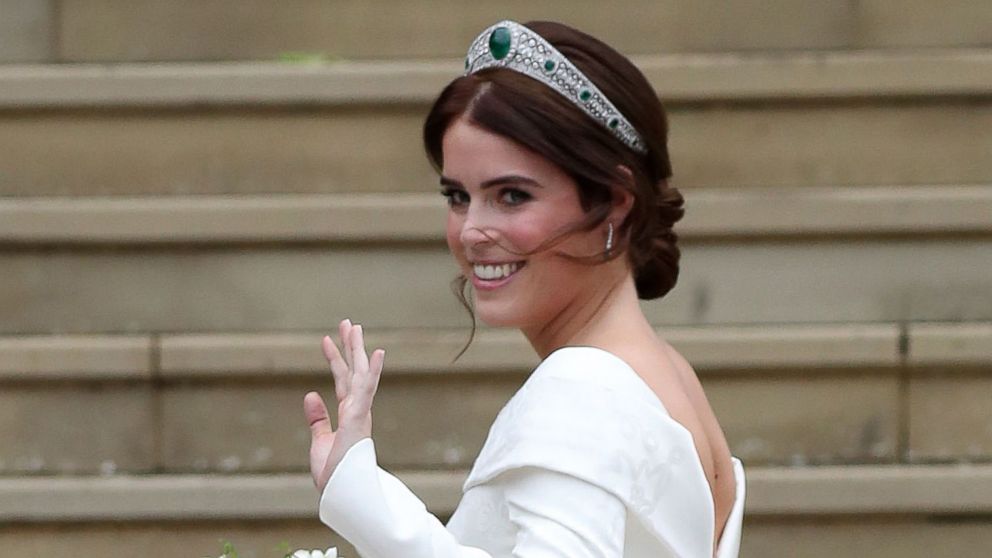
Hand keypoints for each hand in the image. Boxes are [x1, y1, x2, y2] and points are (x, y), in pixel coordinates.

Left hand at [304, 319, 384, 491]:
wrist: (340, 493)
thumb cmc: (334, 473)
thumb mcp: (319, 440)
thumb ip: (317, 418)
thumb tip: (310, 394)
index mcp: (348, 414)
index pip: (341, 380)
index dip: (334, 359)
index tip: (327, 339)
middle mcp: (357, 409)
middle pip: (353, 371)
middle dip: (350, 347)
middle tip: (348, 322)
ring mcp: (360, 412)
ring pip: (360, 374)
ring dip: (357, 350)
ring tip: (354, 327)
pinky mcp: (359, 418)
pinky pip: (366, 390)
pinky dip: (371, 371)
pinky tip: (376, 353)